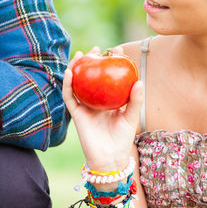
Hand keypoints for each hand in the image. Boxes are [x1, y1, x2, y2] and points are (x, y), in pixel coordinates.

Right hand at [62, 47, 142, 171]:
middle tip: (97, 49)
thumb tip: (138, 81)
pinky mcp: (76, 113)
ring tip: (81, 54)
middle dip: (91, 61)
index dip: (109, 63)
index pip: (107, 77)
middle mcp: (94, 101)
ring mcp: (84, 106)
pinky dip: (68, 84)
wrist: (110, 158)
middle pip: (90, 77)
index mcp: (107, 100)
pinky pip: (69, 96)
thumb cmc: (122, 139)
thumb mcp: (131, 118)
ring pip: (77, 83)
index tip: (115, 50)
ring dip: (76, 68)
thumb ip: (135, 101)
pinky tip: (70, 72)